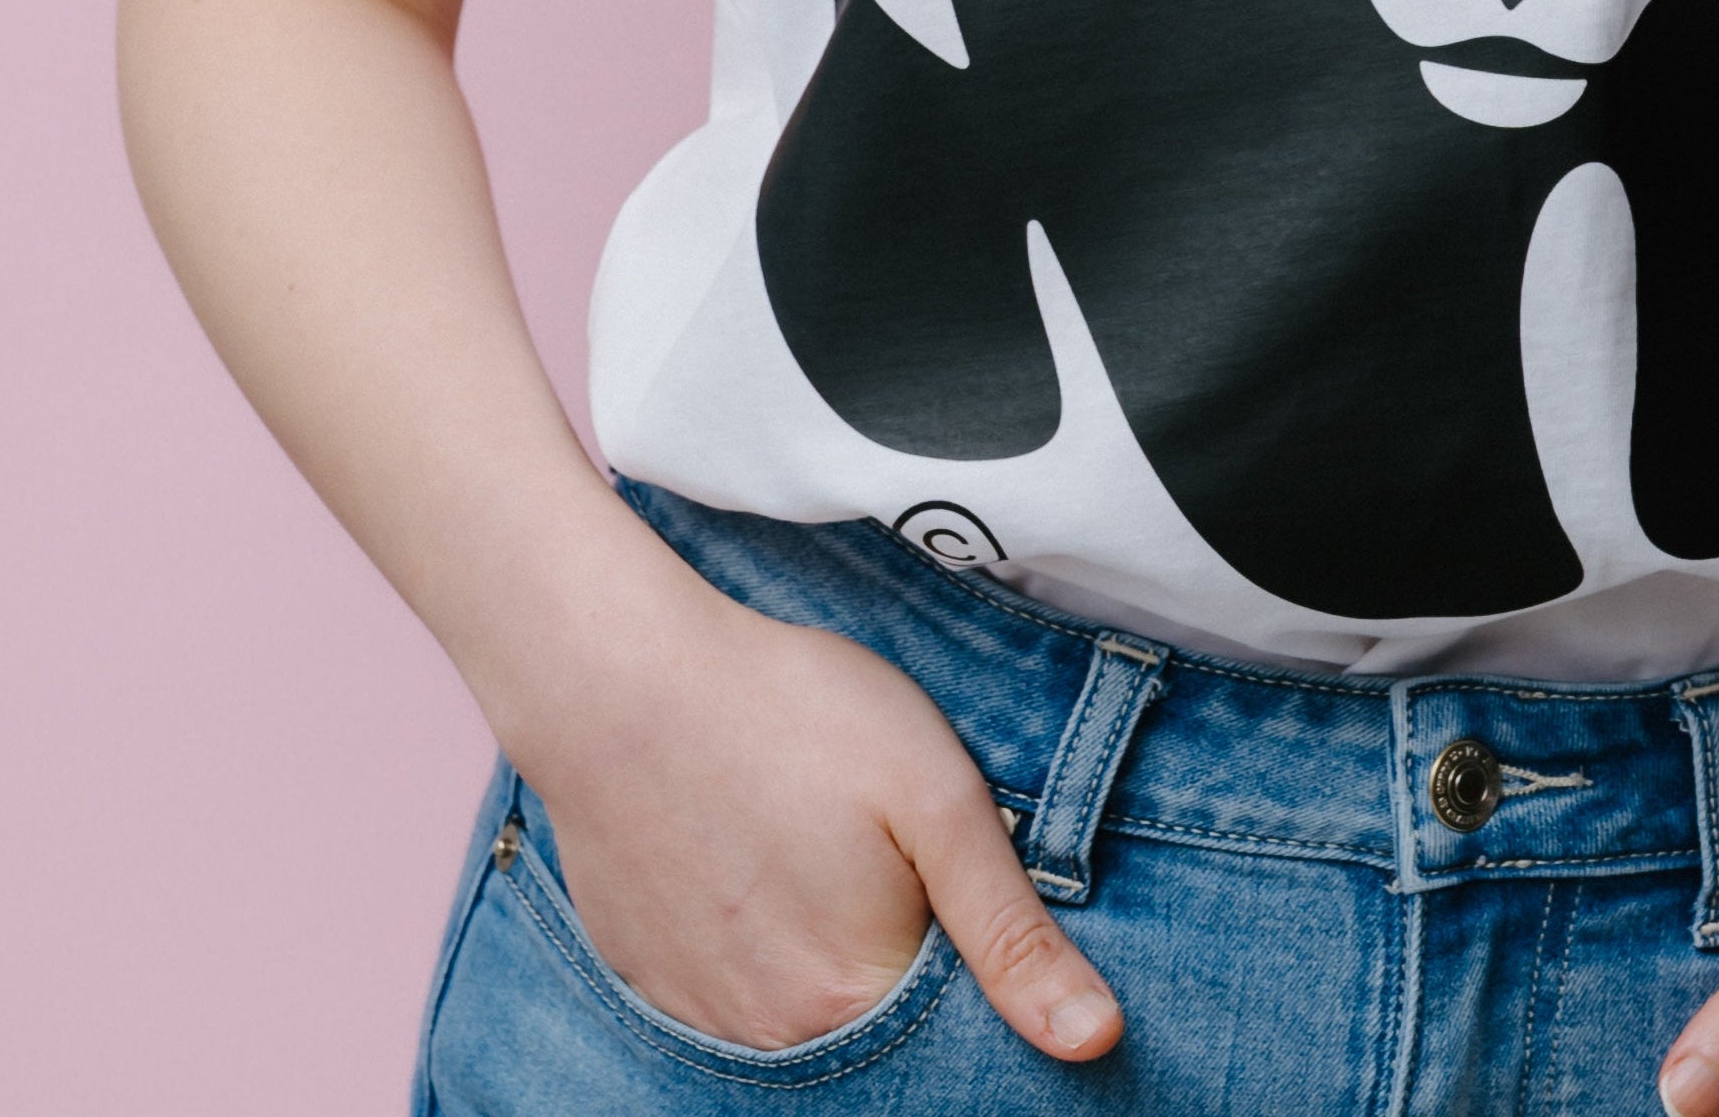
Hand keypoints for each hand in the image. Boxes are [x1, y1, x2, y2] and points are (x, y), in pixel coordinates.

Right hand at [507, 548, 1123, 1064]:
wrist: (620, 678)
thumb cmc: (791, 714)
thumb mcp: (935, 795)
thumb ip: (1012, 931)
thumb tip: (1098, 1040)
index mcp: (854, 997)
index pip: (950, 1037)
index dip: (969, 966)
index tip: (950, 890)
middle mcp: (774, 1038)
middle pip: (872, 1029)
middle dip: (896, 959)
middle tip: (875, 852)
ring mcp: (700, 1015)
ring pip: (799, 1016)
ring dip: (822, 956)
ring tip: (814, 848)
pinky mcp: (649, 979)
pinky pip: (729, 995)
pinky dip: (757, 948)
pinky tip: (756, 863)